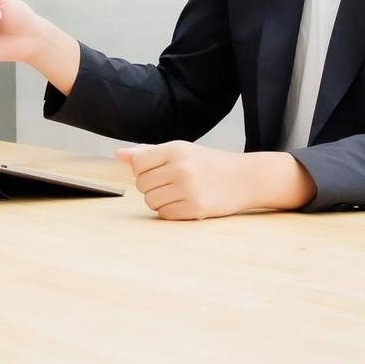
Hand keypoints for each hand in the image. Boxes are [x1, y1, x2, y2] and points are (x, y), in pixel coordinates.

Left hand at [117, 142, 314, 219]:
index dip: (142, 170)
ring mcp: (189, 189)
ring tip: (178, 193)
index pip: (138, 163)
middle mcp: (181, 168)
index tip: (157, 170)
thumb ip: (148, 153)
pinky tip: (185, 202)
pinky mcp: (196, 208)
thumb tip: (119, 154)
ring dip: (160, 200)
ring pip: (151, 201)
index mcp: (175, 149)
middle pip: (142, 184)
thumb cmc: (208, 163)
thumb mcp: (181, 150)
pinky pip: (165, 214)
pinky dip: (170, 211)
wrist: (245, 178)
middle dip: (152, 186)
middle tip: (171, 183)